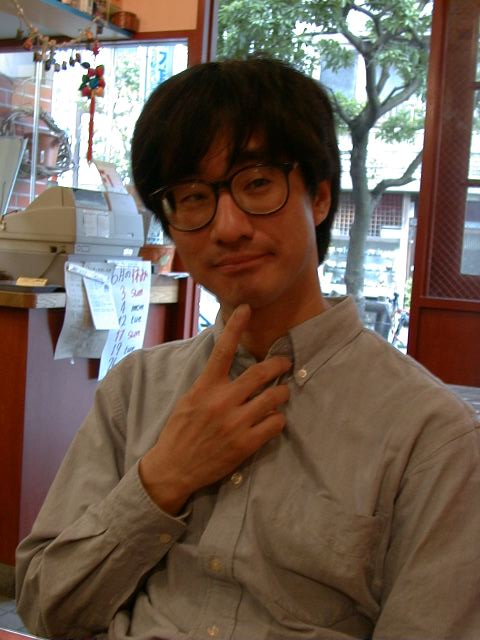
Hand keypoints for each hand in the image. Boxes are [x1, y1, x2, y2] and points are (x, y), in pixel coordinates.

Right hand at [139, 304, 290, 513]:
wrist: (173, 467)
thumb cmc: (181, 430)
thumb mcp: (190, 398)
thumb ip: (211, 383)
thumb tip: (231, 365)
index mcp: (205, 387)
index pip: (222, 349)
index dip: (236, 326)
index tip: (247, 309)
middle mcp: (221, 401)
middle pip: (260, 373)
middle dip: (278, 364)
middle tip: (285, 362)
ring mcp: (235, 423)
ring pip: (274, 398)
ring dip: (282, 392)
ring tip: (281, 392)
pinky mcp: (245, 444)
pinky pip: (275, 424)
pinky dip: (278, 419)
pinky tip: (273, 419)